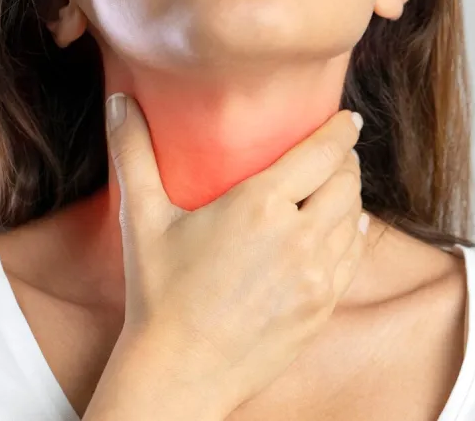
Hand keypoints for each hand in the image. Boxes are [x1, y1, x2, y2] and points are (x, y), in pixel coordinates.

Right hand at [105, 93, 366, 415]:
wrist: (180, 371)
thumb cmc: (158, 293)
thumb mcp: (142, 219)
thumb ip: (133, 154)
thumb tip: (120, 102)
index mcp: (259, 206)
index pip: (321, 153)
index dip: (340, 130)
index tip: (348, 120)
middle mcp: (297, 238)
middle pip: (346, 182)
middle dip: (345, 161)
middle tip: (335, 153)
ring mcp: (316, 277)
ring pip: (354, 218)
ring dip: (350, 196)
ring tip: (337, 187)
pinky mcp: (322, 307)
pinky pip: (352, 258)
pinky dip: (353, 234)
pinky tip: (345, 228)